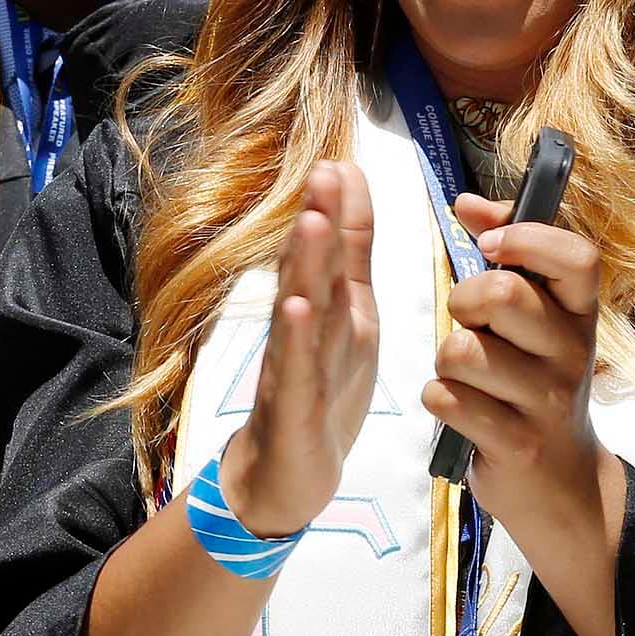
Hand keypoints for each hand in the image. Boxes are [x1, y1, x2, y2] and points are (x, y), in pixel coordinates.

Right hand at [216, 161, 377, 538]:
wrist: (285, 477)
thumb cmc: (320, 391)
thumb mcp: (348, 318)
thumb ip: (349, 256)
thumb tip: (348, 185)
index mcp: (332, 309)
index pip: (335, 250)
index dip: (340, 207)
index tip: (342, 159)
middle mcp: (308, 330)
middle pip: (313, 269)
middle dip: (319, 221)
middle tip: (323, 173)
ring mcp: (295, 366)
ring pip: (301, 312)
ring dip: (304, 267)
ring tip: (311, 224)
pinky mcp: (291, 406)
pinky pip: (294, 369)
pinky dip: (295, 339)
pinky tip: (296, 309)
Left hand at [433, 192, 614, 554]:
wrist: (562, 484)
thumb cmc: (535, 383)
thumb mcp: (538, 321)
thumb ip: (507, 257)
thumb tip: (467, 204)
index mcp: (579, 315)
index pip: (576, 258)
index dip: (527, 237)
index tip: (488, 243)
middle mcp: (572, 354)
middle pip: (502, 295)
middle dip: (463, 302)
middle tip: (469, 324)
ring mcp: (548, 402)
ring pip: (463, 351)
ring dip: (447, 361)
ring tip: (468, 377)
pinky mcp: (517, 444)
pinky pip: (447, 399)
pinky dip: (440, 400)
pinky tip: (463, 412)